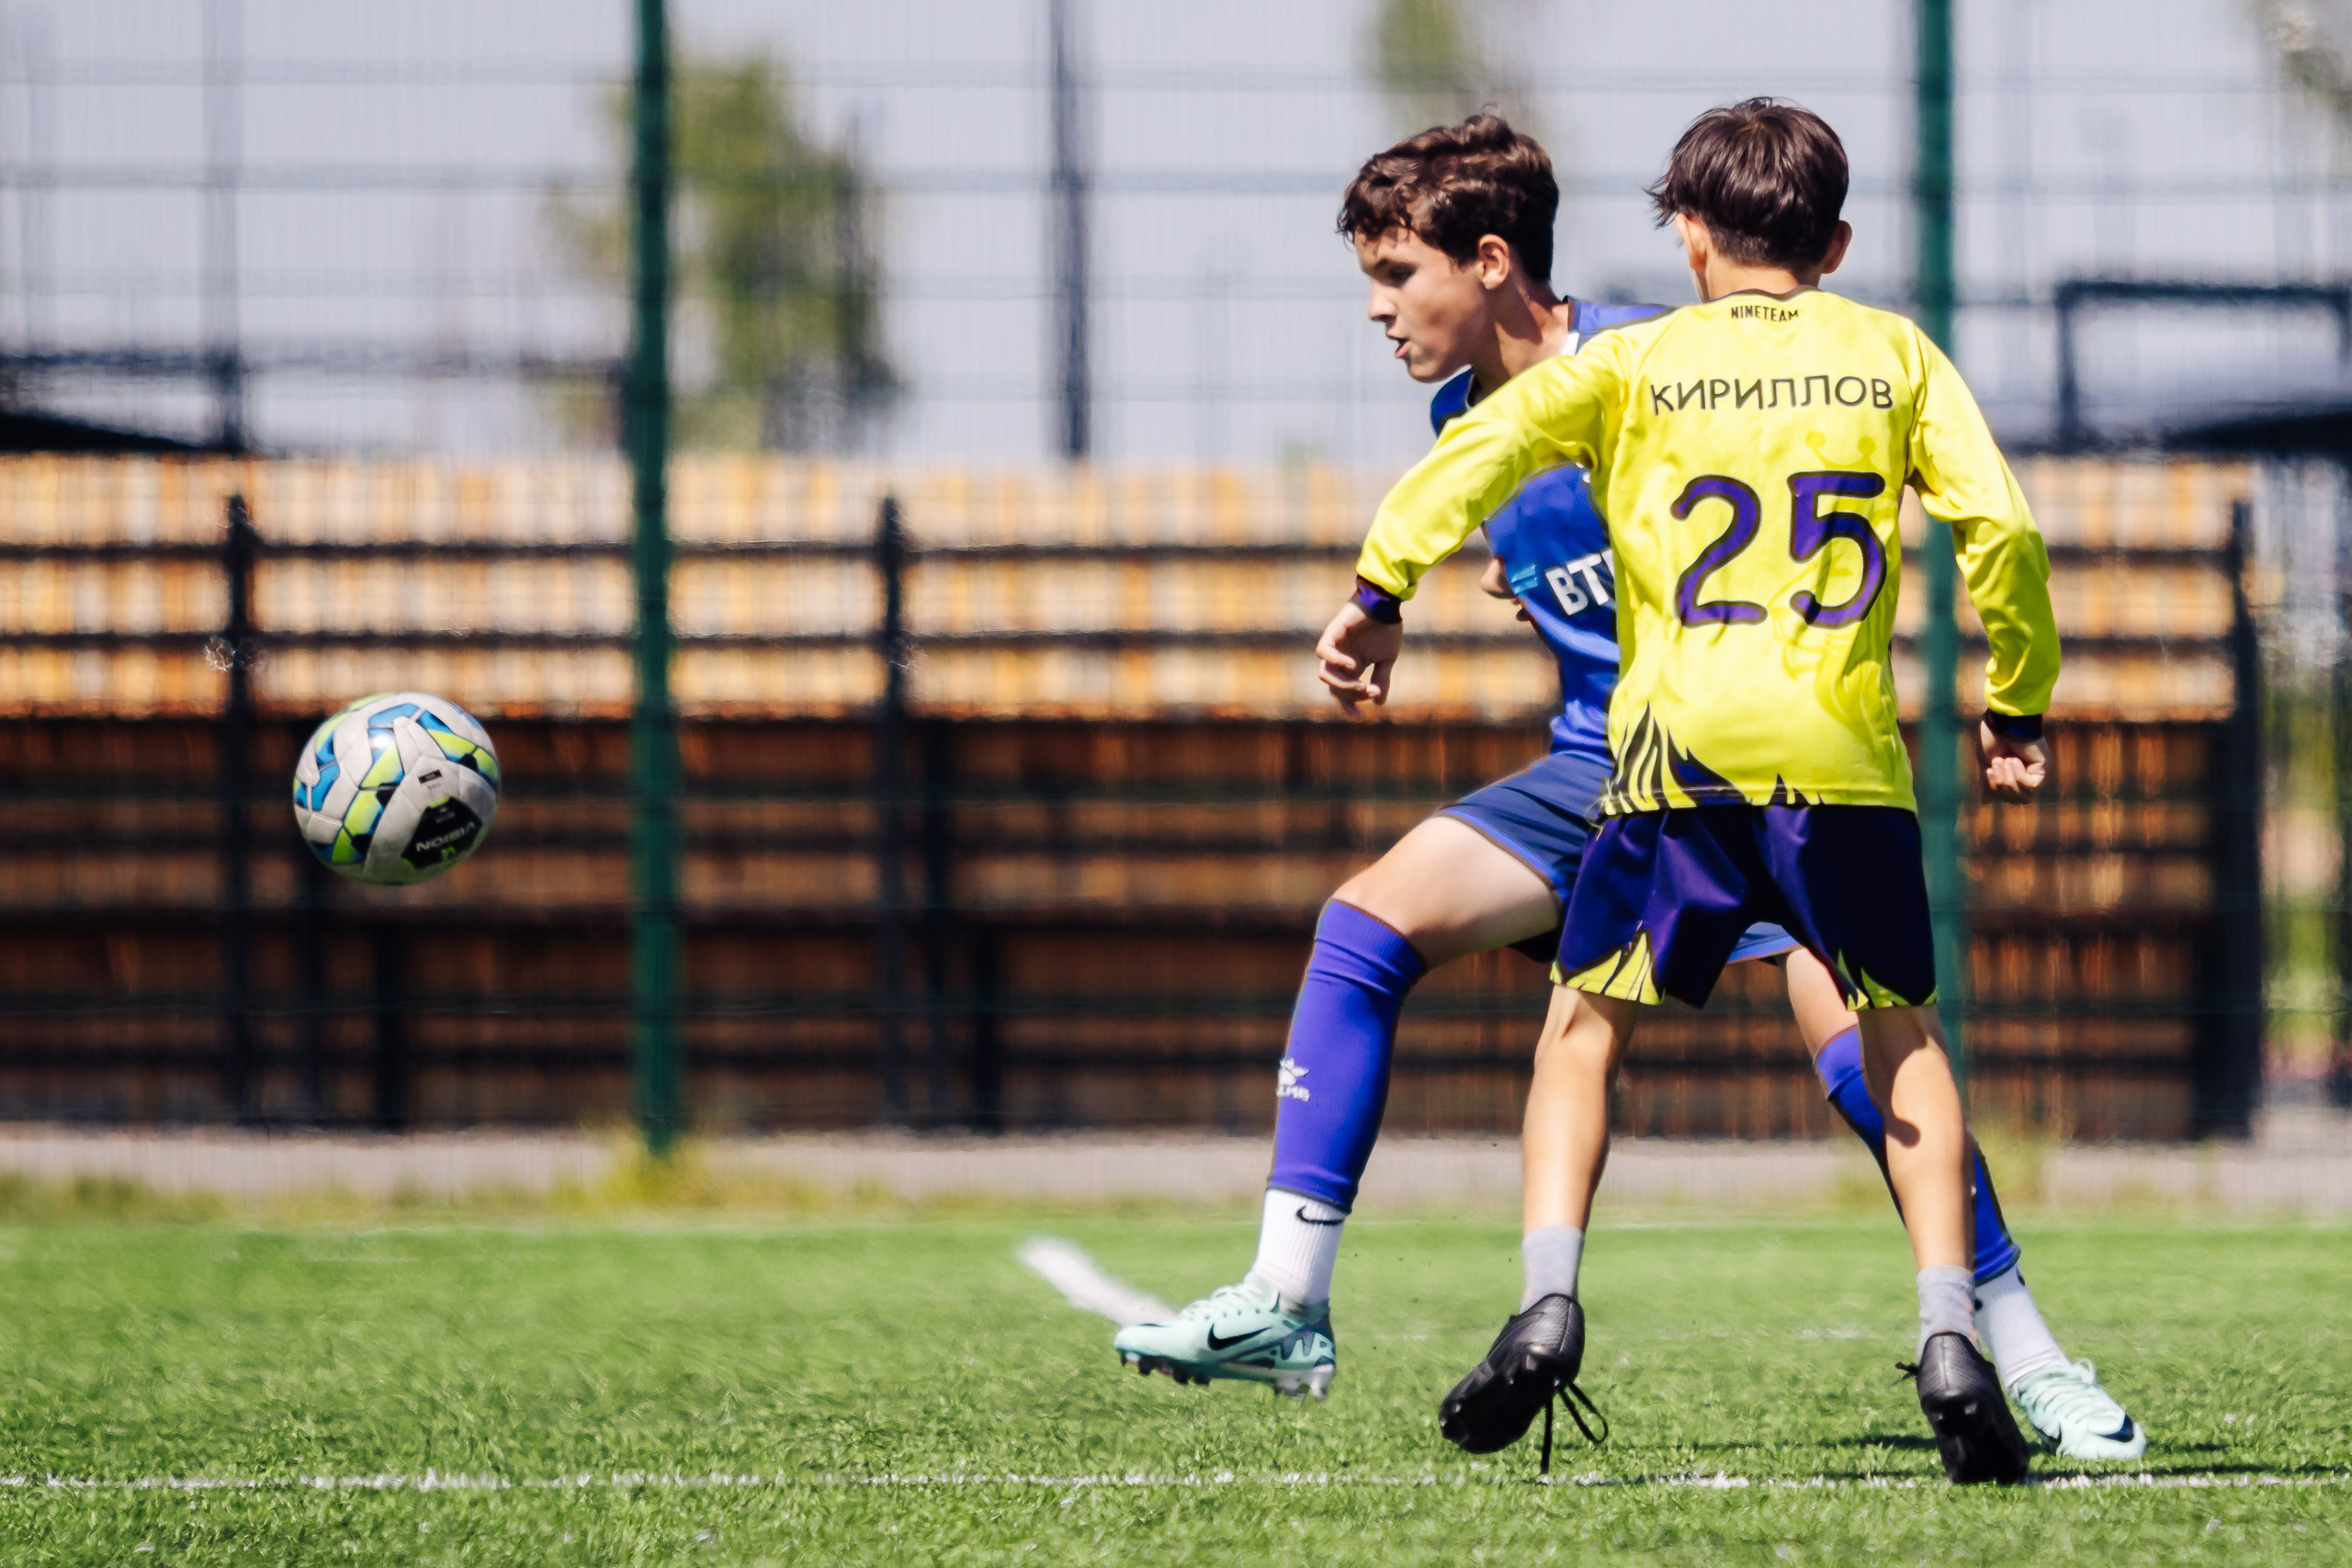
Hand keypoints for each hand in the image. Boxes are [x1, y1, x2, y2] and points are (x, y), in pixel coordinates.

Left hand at [1315, 599, 1402, 715]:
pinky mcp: (1332, 634)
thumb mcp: (1387, 660)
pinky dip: (1335, 662)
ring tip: (1360, 683)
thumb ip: (1381, 680)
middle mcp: (1340, 661)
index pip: (1342, 693)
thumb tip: (1379, 703)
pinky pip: (1322, 652)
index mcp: (1352, 668)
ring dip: (1342, 684)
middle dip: (1351, 695)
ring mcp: (1334, 648)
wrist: (1386, 605)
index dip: (1348, 706)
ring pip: (1324, 674)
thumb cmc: (1386, 629)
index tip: (1359, 716)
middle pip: (1333, 688)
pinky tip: (1352, 665)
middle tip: (1368, 691)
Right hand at [1978, 720, 2046, 802]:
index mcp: (2012, 774)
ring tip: (2005, 760)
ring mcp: (2037, 772)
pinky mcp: (2045, 768)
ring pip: (2024, 797)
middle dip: (2001, 785)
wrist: (2003, 722)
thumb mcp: (1986, 763)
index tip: (1987, 770)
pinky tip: (2015, 759)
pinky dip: (2019, 775)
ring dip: (2009, 781)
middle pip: (2015, 800)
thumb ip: (1989, 782)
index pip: (2005, 796)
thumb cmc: (1993, 737)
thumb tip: (1986, 801)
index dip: (1994, 789)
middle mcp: (2027, 775)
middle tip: (1996, 763)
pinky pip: (2031, 786)